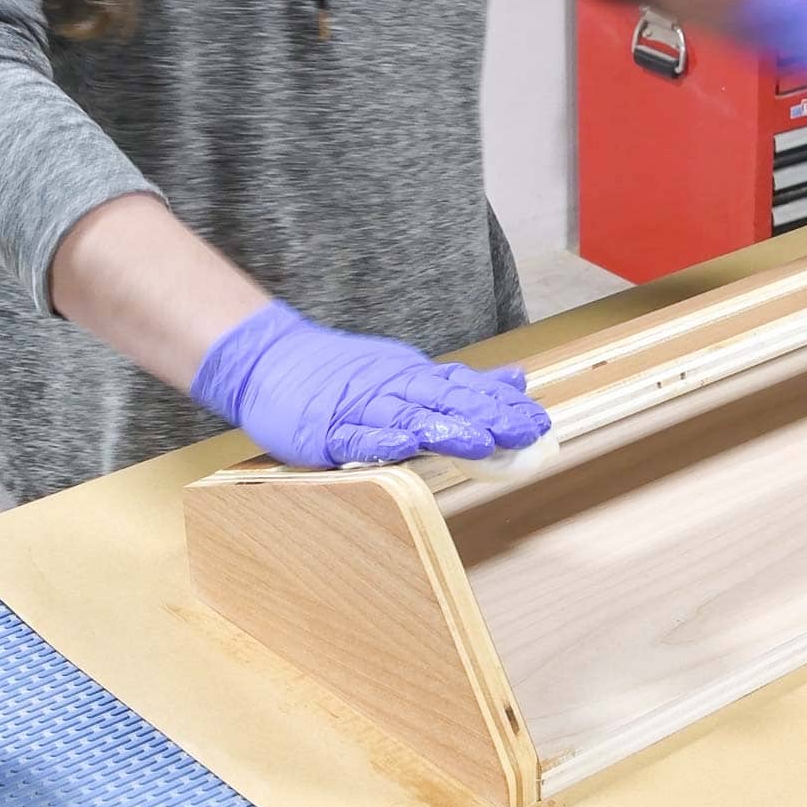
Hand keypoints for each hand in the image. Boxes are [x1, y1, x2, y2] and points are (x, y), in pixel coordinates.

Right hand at [191, 300, 551, 468]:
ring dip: (445, 428)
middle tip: (526, 429)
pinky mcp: (326, 430)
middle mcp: (392, 388)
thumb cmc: (341, 376)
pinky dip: (380, 441)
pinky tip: (405, 445)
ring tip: (481, 440)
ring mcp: (358, 408)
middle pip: (445, 400)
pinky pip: (355, 437)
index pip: (464, 387)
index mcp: (412, 377)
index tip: (538, 418)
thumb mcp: (406, 372)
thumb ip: (459, 383)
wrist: (269, 360)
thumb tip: (515, 381)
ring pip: (407, 417)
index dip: (501, 404)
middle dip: (487, 415)